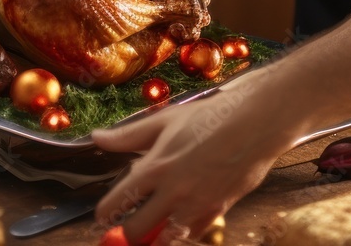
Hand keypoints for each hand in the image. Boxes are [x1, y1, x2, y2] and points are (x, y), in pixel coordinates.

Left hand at [92, 71, 302, 243]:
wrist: (253, 125)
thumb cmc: (208, 118)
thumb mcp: (165, 120)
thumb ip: (128, 135)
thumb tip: (97, 138)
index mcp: (156, 167)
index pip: (119, 200)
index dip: (106, 213)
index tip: (102, 216)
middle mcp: (173, 192)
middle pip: (138, 230)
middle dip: (128, 233)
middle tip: (126, 227)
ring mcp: (195, 206)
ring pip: (164, 241)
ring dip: (155, 238)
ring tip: (151, 229)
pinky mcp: (216, 213)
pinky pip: (192, 235)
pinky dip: (182, 233)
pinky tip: (179, 221)